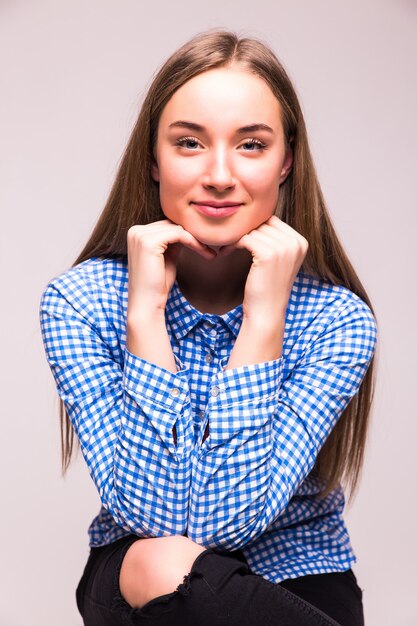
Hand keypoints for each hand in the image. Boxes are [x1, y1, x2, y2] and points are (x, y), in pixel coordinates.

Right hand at [127, 219, 214, 318]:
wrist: (147, 303)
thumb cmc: (157, 285)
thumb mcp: (167, 258)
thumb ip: (172, 243)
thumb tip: (186, 231)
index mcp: (137, 233)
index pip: (166, 225)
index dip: (186, 234)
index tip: (203, 245)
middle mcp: (135, 231)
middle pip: (171, 224)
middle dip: (192, 235)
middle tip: (209, 248)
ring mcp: (140, 236)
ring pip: (177, 229)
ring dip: (196, 239)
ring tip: (209, 252)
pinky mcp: (149, 242)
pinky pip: (179, 235)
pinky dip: (194, 242)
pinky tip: (204, 251)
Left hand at [224, 216, 307, 367]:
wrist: (267, 313)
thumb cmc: (268, 287)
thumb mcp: (278, 260)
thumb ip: (275, 240)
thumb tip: (258, 218)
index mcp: (301, 242)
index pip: (273, 221)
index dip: (255, 228)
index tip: (242, 240)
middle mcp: (296, 243)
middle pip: (263, 223)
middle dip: (245, 232)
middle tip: (230, 244)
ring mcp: (284, 248)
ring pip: (253, 230)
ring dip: (236, 238)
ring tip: (227, 249)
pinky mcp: (268, 254)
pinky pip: (245, 238)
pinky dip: (232, 244)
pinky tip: (225, 253)